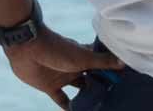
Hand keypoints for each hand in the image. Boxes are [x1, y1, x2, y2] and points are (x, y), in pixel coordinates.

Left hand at [4, 25, 122, 109]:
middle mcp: (73, 67)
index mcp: (82, 56)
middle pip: (91, 79)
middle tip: (116, 100)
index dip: (111, 73)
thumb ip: (102, 61)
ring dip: (87, 99)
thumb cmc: (57, 48)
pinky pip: (62, 101)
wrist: (26, 48)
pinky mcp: (50, 87)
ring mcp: (61, 77)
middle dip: (101, 88)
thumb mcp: (82, 57)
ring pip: (79, 90)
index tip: (125, 83)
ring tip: (102, 108)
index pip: (100, 64)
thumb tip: (124, 62)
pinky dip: (70, 108)